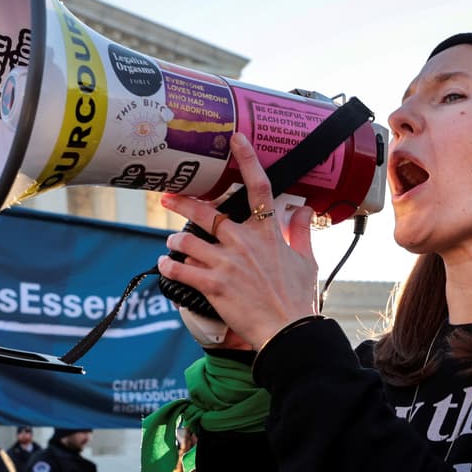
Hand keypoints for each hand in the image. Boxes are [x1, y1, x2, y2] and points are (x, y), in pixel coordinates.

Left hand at [157, 133, 319, 348]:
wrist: (288, 332)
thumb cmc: (299, 298)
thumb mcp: (307, 261)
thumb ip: (301, 231)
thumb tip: (305, 208)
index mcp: (268, 233)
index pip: (259, 187)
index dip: (247, 159)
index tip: (235, 139)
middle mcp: (244, 243)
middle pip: (207, 213)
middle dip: (182, 203)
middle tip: (166, 198)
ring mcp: (226, 264)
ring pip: (188, 241)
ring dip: (175, 242)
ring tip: (171, 245)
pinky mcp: (213, 286)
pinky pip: (181, 270)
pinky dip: (169, 267)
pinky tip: (165, 266)